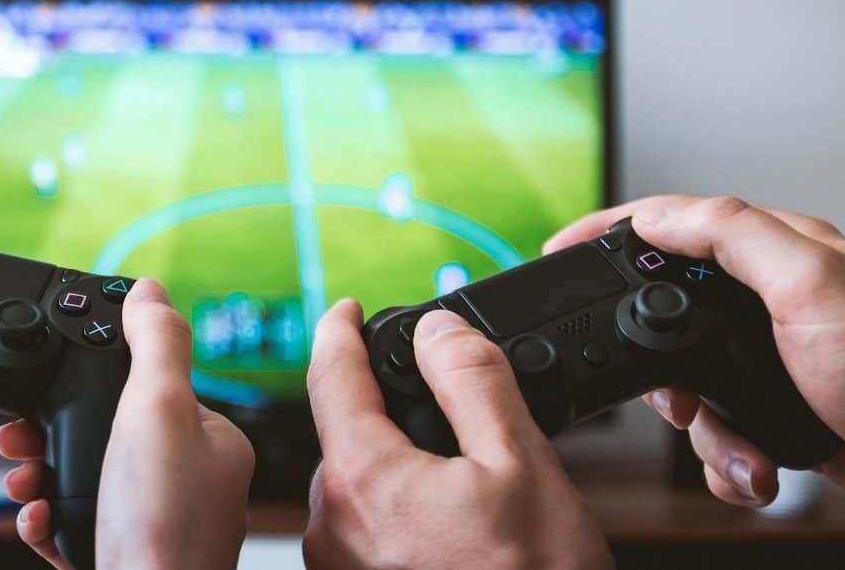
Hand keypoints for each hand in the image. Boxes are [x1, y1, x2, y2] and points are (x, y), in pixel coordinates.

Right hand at [0, 278, 254, 569]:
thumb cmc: (161, 529)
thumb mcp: (157, 410)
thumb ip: (156, 344)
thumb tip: (152, 290)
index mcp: (210, 441)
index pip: (149, 385)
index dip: (94, 379)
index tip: (51, 380)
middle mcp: (190, 482)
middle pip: (109, 433)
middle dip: (53, 432)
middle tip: (18, 439)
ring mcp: (158, 525)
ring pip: (88, 479)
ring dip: (43, 475)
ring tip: (22, 482)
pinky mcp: (128, 559)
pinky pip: (80, 526)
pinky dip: (50, 520)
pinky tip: (38, 521)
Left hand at [303, 300, 612, 569]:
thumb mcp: (521, 465)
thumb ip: (474, 383)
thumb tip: (439, 331)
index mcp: (362, 478)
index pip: (331, 376)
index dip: (339, 330)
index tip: (346, 308)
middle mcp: (330, 524)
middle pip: (345, 433)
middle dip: (384, 409)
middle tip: (442, 409)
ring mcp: (338, 565)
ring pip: (354, 483)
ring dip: (392, 463)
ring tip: (459, 480)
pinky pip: (360, 527)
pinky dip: (392, 506)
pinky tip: (443, 524)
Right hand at [545, 195, 844, 504]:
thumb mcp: (810, 287)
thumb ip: (732, 235)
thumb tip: (655, 216)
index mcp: (775, 254)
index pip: (672, 222)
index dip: (610, 232)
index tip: (559, 249)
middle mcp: (768, 301)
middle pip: (665, 309)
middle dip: (656, 363)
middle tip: (666, 392)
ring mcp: (771, 359)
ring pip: (686, 383)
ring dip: (703, 430)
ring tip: (735, 444)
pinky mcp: (775, 410)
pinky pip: (718, 430)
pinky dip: (725, 459)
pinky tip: (754, 464)